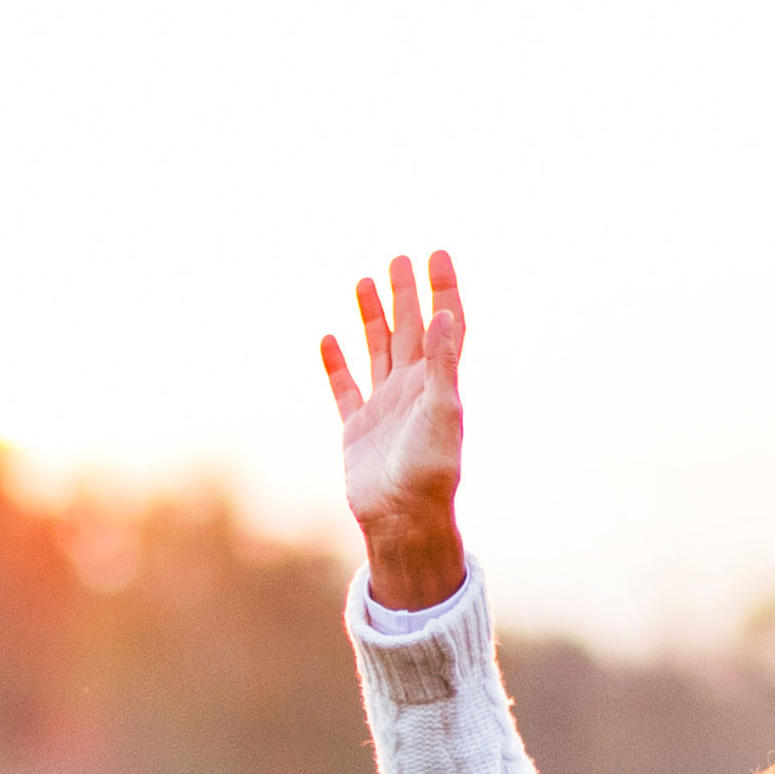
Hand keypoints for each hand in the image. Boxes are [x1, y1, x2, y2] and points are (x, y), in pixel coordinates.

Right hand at [321, 250, 469, 610]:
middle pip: (408, 330)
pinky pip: (345, 388)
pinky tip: (329, 339)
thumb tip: (444, 314)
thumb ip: (442, 363)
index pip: (445, 325)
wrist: (402, 520)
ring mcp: (383, 409)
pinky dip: (337, 363)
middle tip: (399, 258)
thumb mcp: (442, 412)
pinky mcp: (356, 430)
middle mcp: (412, 391)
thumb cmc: (430, 471)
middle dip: (405, 293)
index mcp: (437, 383)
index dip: (443, 289)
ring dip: (372, 317)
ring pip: (377, 351)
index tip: (437, 253)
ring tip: (364, 282)